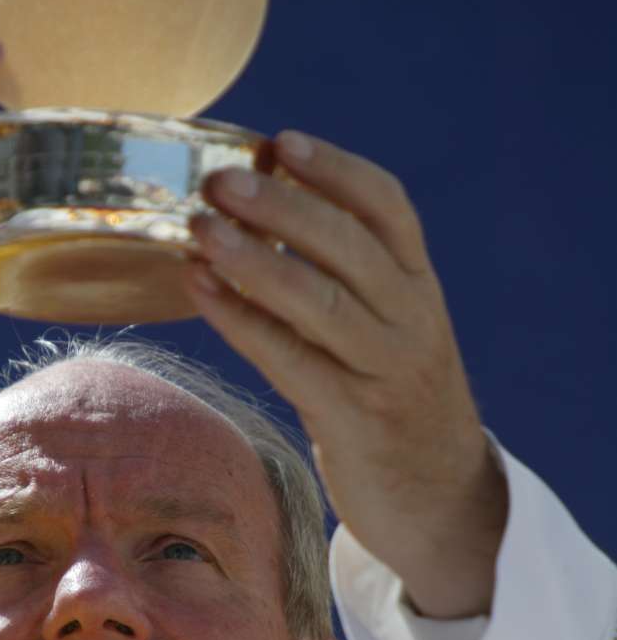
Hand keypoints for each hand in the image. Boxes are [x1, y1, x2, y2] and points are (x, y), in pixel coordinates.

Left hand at [186, 131, 507, 617]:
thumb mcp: (387, 328)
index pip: (388, 208)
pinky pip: (291, 361)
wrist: (441, 499)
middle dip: (279, 206)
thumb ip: (342, 276)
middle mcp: (412, 319)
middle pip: (347, 246)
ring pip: (318, 300)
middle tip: (217, 181)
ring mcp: (386, 370)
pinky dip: (241, 321)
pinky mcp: (354, 420)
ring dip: (252, 259)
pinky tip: (200, 291)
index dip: (334, 170)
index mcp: (420, 286)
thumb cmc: (392, 399)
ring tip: (198, 229)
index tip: (280, 141)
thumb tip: (255, 207)